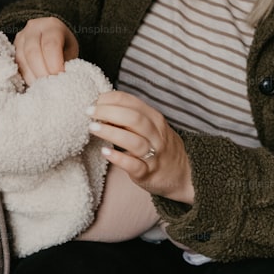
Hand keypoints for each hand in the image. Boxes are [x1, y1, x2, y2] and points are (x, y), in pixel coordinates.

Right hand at [13, 17, 78, 84]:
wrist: (51, 37)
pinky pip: (16, 65)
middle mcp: (33, 28)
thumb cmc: (63, 45)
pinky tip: (35, 84)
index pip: (50, 45)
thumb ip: (66, 62)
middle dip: (41, 72)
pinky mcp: (13, 49)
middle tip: (50, 86)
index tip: (59, 77)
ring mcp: (20, 38)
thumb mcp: (70, 50)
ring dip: (32, 77)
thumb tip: (61, 79)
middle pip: (32, 52)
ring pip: (22, 59)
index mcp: (52, 26)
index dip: (54, 64)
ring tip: (43, 87)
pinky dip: (26, 77)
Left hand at [88, 90, 193, 204]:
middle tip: (89, 112)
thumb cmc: (158, 146)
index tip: (94, 101)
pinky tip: (105, 152)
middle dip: (109, 112)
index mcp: (154, 118)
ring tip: (93, 128)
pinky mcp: (148, 173)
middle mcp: (156, 135)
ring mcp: (154, 155)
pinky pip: (135, 166)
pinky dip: (119, 159)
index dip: (111, 99)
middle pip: (134, 118)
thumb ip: (130, 117)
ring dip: (111, 132)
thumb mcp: (150, 127)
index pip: (131, 102)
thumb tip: (100, 107)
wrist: (183, 174)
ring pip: (134, 141)